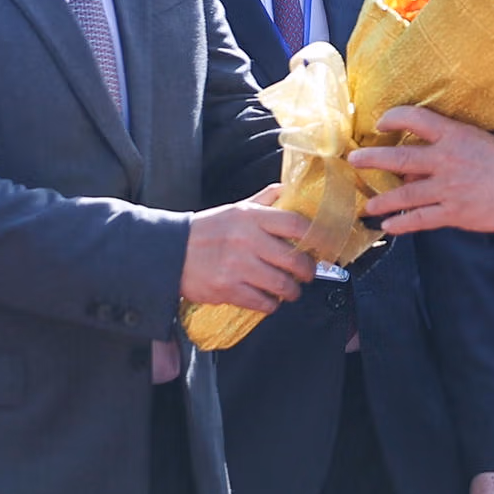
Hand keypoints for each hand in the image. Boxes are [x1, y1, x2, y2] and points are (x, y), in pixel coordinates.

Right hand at [179, 185, 314, 312]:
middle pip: (294, 259)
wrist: (170, 252)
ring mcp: (238, 266)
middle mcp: (247, 240)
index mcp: (251, 217)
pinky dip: (271, 304)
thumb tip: (289, 189)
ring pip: (282, 285)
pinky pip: (263, 303)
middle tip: (307, 273)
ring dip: (292, 291)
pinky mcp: (229, 289)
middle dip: (308, 271)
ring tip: (290, 289)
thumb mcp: (235, 209)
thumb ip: (264, 200)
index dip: (316, 237)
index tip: (323, 246)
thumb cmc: (207, 231)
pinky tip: (269, 299)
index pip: (296, 224)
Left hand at [351, 107, 493, 236]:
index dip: (394, 117)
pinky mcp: (453, 213)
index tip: (381, 122)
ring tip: (367, 205)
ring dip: (382, 201)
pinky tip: (389, 227)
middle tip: (354, 160)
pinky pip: (420, 220)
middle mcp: (445, 161)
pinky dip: (402, 224)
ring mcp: (447, 189)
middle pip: (400, 159)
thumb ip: (460, 139)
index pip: (416, 119)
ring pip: (404, 195)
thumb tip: (444, 139)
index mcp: (454, 136)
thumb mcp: (484, 138)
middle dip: (372, 160)